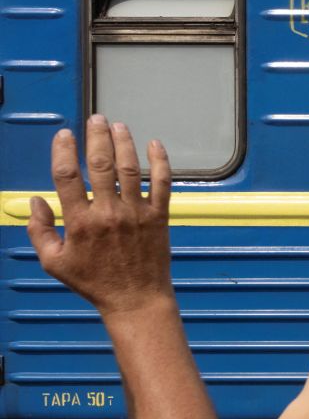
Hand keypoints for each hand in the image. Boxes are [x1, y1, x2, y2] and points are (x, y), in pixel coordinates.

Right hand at [27, 116, 173, 316]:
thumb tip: (35, 201)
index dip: (64, 151)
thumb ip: (40, 230)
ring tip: (119, 126)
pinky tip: (155, 145)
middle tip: (96, 119)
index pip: (68, 176)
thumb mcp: (54, 262)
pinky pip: (162, 184)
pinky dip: (161, 163)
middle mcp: (109, 213)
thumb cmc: (94, 282)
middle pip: (101, 165)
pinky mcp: (159, 217)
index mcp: (80, 222)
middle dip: (97, 137)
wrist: (136, 299)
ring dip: (125, 143)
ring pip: (131, 170)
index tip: (64, 135)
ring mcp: (137, 214)